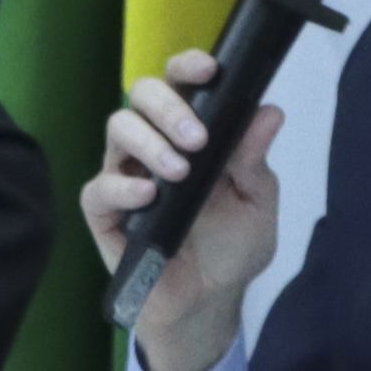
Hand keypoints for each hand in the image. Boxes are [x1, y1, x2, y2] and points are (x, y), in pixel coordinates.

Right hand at [77, 48, 285, 370]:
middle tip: (195, 137)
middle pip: (141, 97)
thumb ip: (255, 160)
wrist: (210, 302)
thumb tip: (269, 111)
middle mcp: (153, 145)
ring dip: (148, 143)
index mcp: (191, 133)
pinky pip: (100, 188)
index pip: (181, 85)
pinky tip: (149, 196)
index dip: (188, 67)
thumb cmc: (232, 247)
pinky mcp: (105, 212)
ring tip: (179, 172)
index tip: (209, 69)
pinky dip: (123, 188)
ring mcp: (125, 176)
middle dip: (166, 106)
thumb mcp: (256, 203)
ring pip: (117, 130)